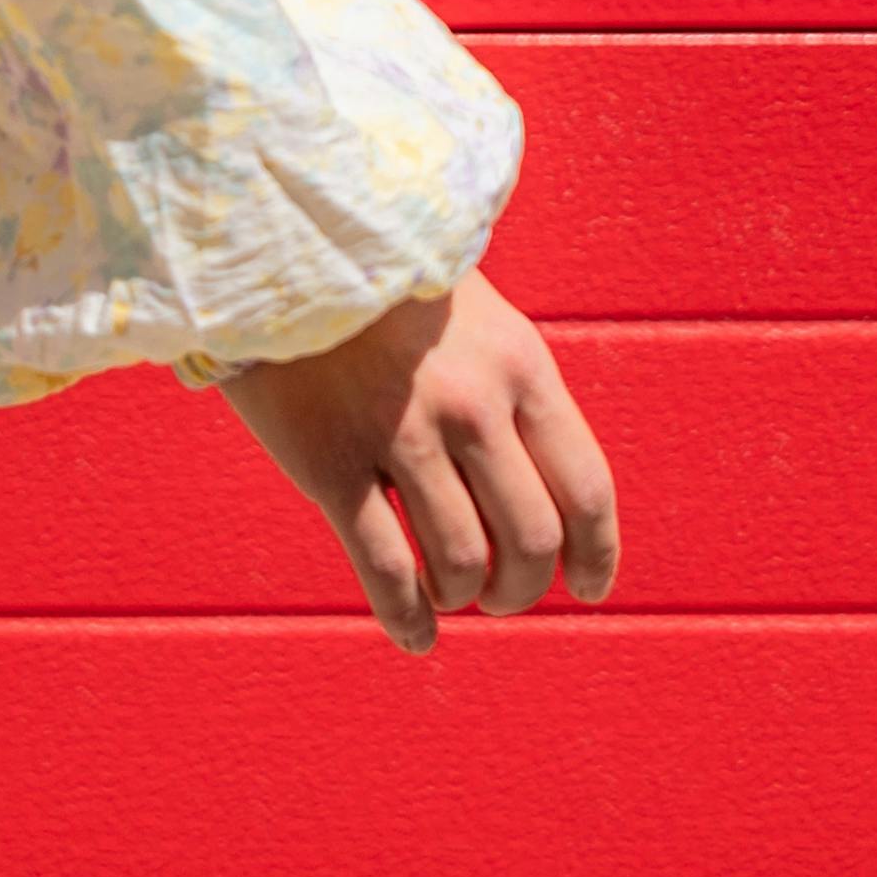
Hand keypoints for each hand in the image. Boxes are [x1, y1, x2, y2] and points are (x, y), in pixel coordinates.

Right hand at [217, 272, 622, 651]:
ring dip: (464, 595)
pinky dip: (406, 616)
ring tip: (450, 597)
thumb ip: (513, 391)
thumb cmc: (380, 284)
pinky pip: (383, 565)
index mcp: (521, 369)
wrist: (281, 238)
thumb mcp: (477, 318)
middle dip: (522, 586)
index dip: (595, 555)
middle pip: (531, 538)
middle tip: (501, 596)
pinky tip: (415, 637)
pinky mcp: (329, 462)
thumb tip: (542, 486)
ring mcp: (399, 436)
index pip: (586, 489)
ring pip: (460, 558)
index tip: (588, 589)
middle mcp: (472, 407)